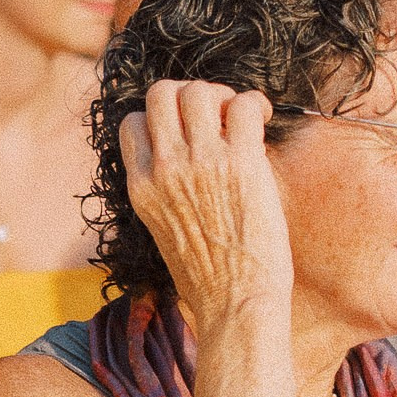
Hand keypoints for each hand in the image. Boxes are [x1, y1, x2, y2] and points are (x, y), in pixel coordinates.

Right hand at [121, 82, 293, 325]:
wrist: (235, 306)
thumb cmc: (208, 279)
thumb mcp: (163, 230)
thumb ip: (165, 189)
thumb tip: (186, 154)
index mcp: (140, 186)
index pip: (133, 121)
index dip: (161, 118)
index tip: (186, 133)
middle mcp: (165, 167)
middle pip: (162, 92)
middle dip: (189, 96)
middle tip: (215, 118)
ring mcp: (202, 162)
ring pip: (200, 90)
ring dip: (223, 96)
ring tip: (240, 120)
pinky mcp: (241, 163)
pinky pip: (244, 105)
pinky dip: (256, 104)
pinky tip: (263, 121)